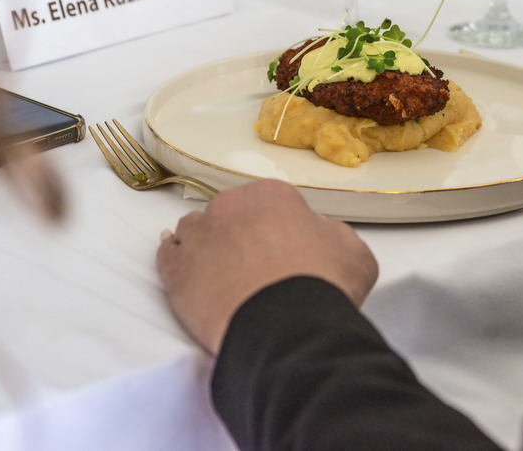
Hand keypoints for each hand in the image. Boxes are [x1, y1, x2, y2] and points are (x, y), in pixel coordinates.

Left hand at [157, 179, 377, 354]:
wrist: (286, 327)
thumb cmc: (322, 286)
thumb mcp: (353, 250)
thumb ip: (331, 234)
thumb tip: (319, 235)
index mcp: (272, 195)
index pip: (272, 203)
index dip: (281, 227)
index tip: (287, 249)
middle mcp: (230, 207)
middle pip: (231, 214)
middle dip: (242, 233)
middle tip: (257, 264)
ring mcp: (198, 237)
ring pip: (196, 229)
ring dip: (207, 243)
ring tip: (220, 267)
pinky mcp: (176, 271)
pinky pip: (169, 255)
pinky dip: (176, 257)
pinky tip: (182, 263)